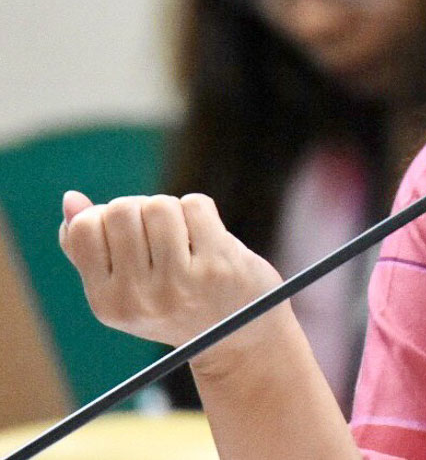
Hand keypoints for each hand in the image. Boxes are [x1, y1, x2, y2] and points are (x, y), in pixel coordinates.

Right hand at [58, 191, 283, 361]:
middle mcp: (138, 298)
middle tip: (162, 235)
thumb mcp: (129, 288)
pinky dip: (201, 212)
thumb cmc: (179, 304)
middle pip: (121, 209)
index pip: (84, 228)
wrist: (241, 338)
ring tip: (185, 237)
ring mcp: (179, 283)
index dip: (106, 217)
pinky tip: (208, 238)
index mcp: (107, 304)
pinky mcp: (217, 265)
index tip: (130, 234)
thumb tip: (72, 199)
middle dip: (141, 210)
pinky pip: (195, 204)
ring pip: (159, 205)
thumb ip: (92, 248)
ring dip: (173, 210)